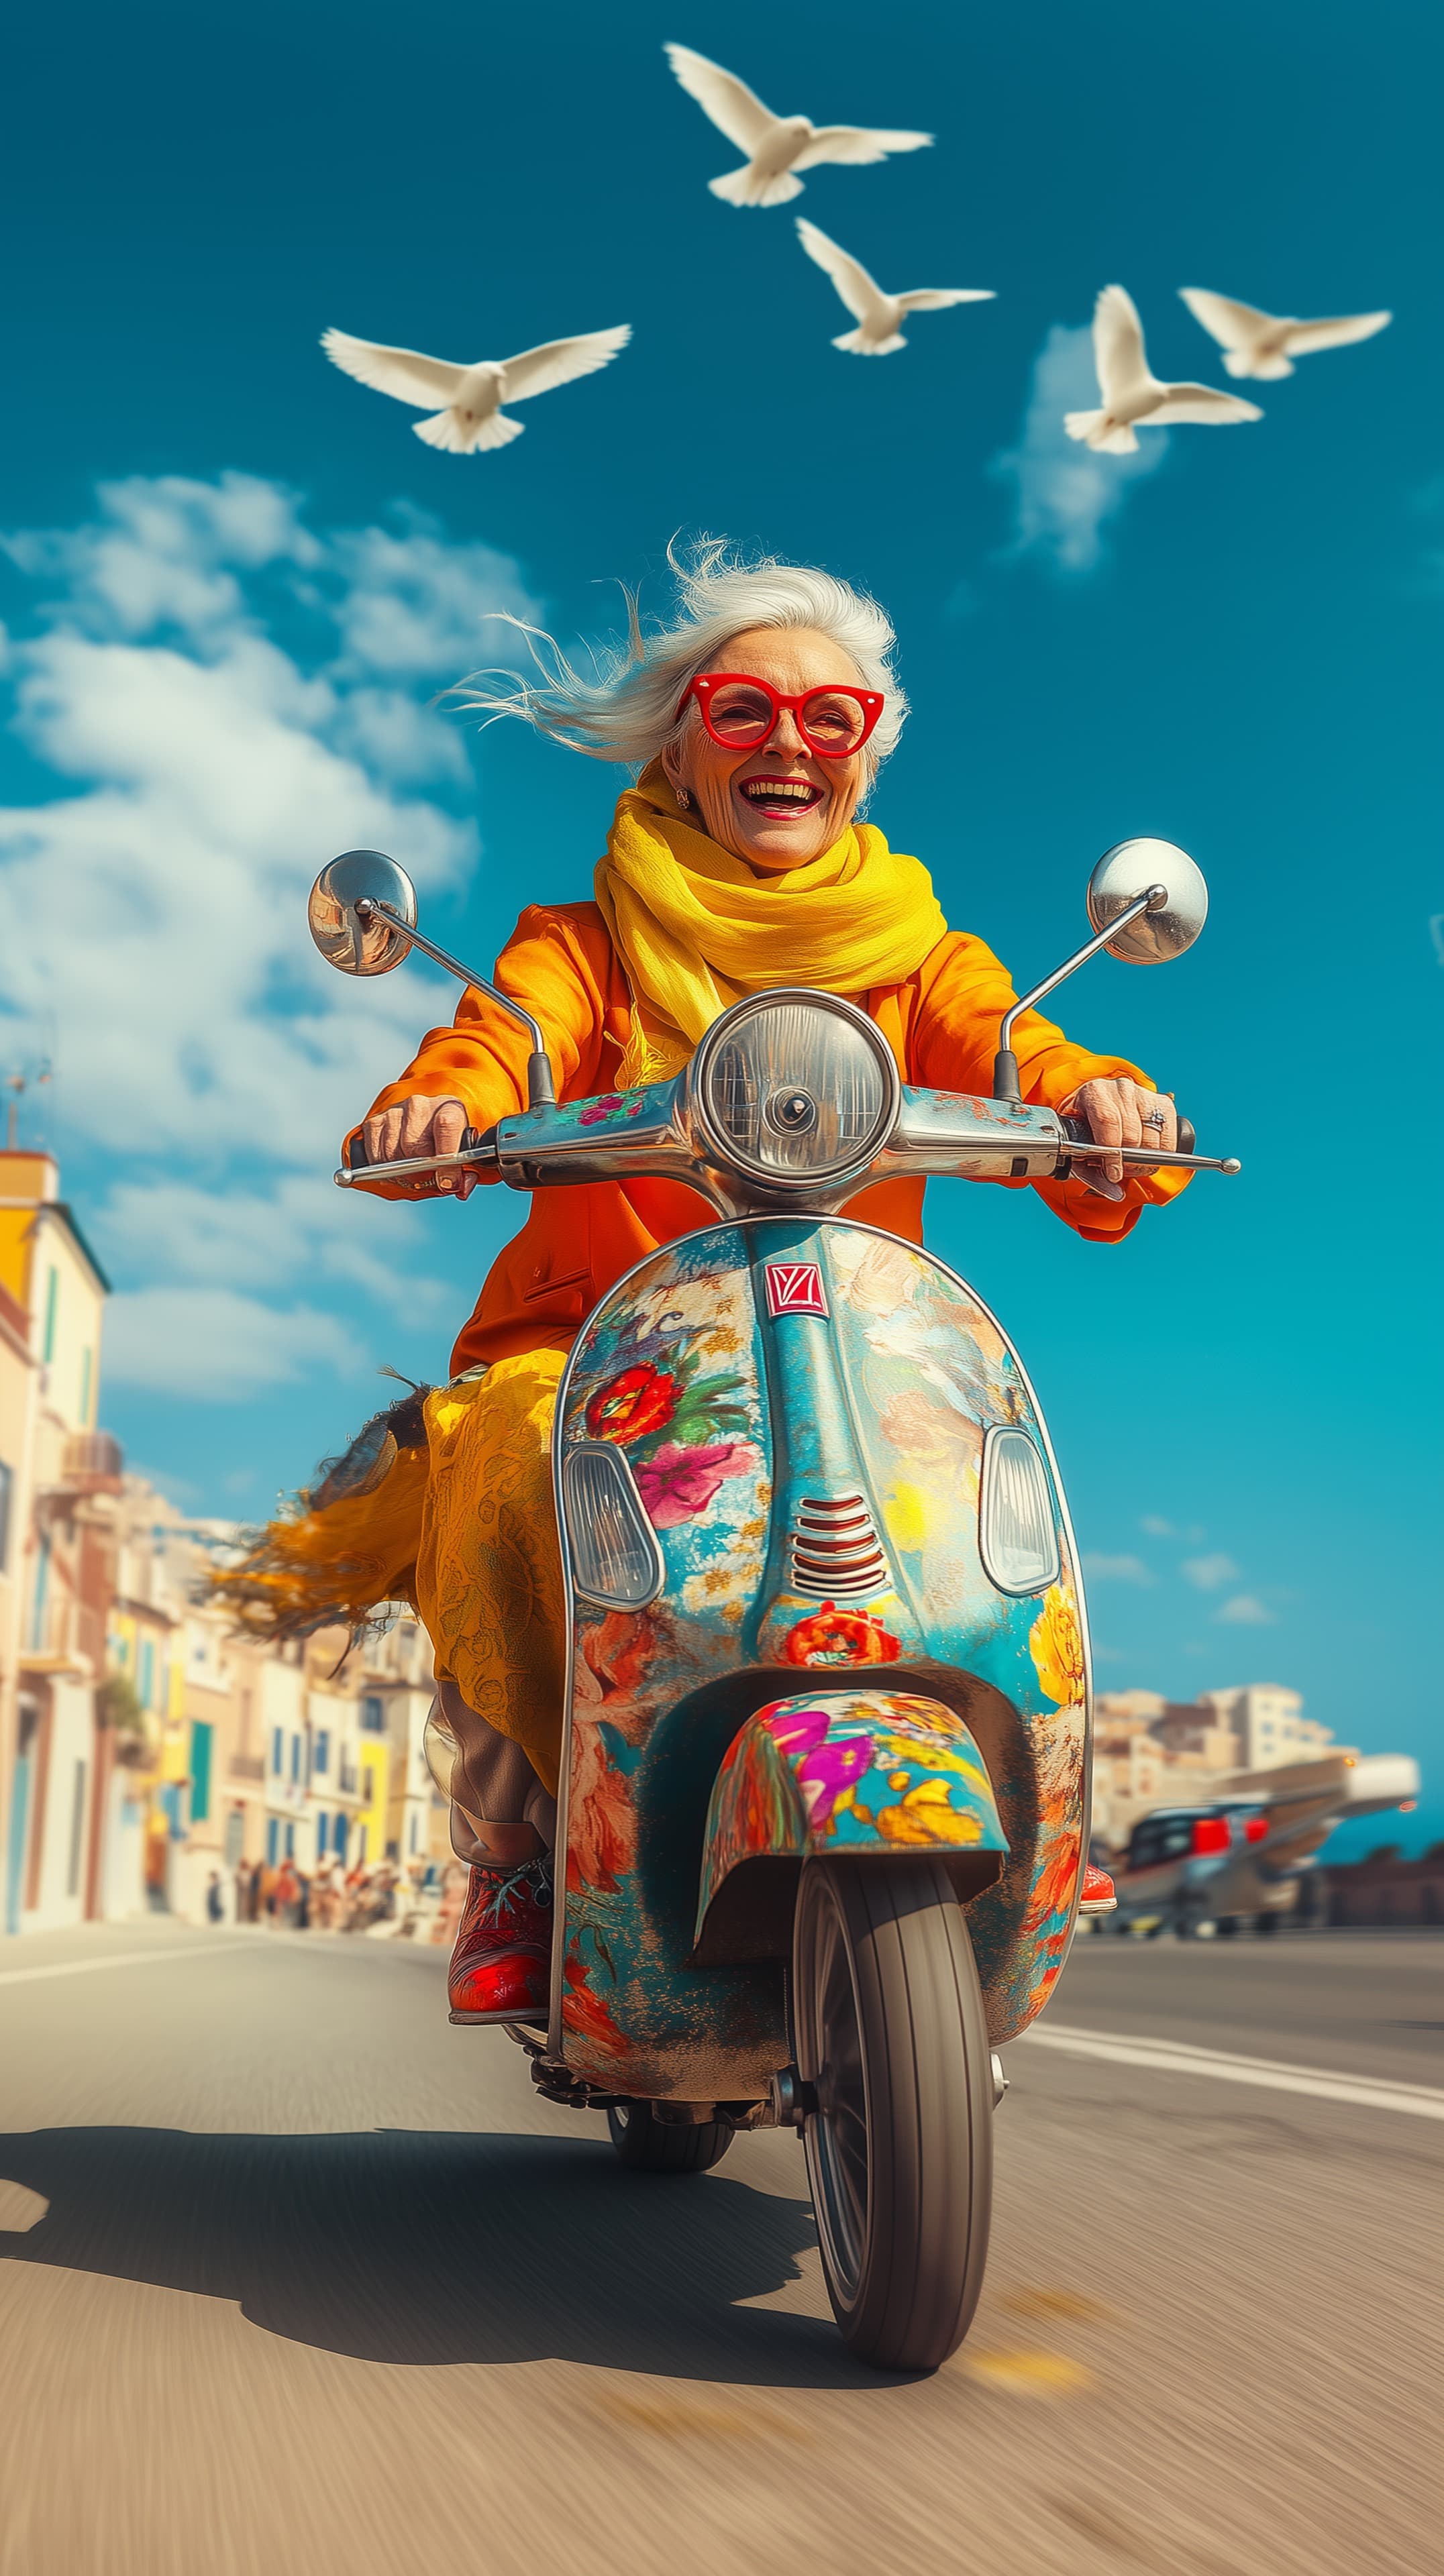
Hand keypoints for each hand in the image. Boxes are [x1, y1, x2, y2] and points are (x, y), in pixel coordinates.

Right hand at [359, 1094, 480, 1197]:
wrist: (425, 1126)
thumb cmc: (447, 1142)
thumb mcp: (462, 1154)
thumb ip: (465, 1172)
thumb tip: (459, 1187)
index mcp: (449, 1108)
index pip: (446, 1126)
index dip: (446, 1158)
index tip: (447, 1183)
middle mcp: (420, 1105)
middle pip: (414, 1145)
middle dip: (421, 1171)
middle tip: (426, 1180)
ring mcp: (395, 1112)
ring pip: (392, 1153)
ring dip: (401, 1172)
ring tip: (413, 1174)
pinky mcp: (375, 1122)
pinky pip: (375, 1155)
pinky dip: (384, 1168)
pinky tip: (396, 1167)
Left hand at [1059, 1078, 1176, 1184]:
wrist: (1094, 1109)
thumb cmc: (1084, 1130)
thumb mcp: (1078, 1148)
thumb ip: (1091, 1173)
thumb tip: (1116, 1194)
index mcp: (1095, 1092)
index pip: (1107, 1121)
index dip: (1112, 1152)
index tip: (1113, 1174)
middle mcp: (1121, 1089)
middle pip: (1132, 1133)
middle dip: (1129, 1161)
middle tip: (1123, 1172)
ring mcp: (1144, 1094)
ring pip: (1152, 1137)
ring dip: (1146, 1160)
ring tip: (1134, 1166)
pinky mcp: (1163, 1103)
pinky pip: (1169, 1135)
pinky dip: (1163, 1152)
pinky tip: (1150, 1157)